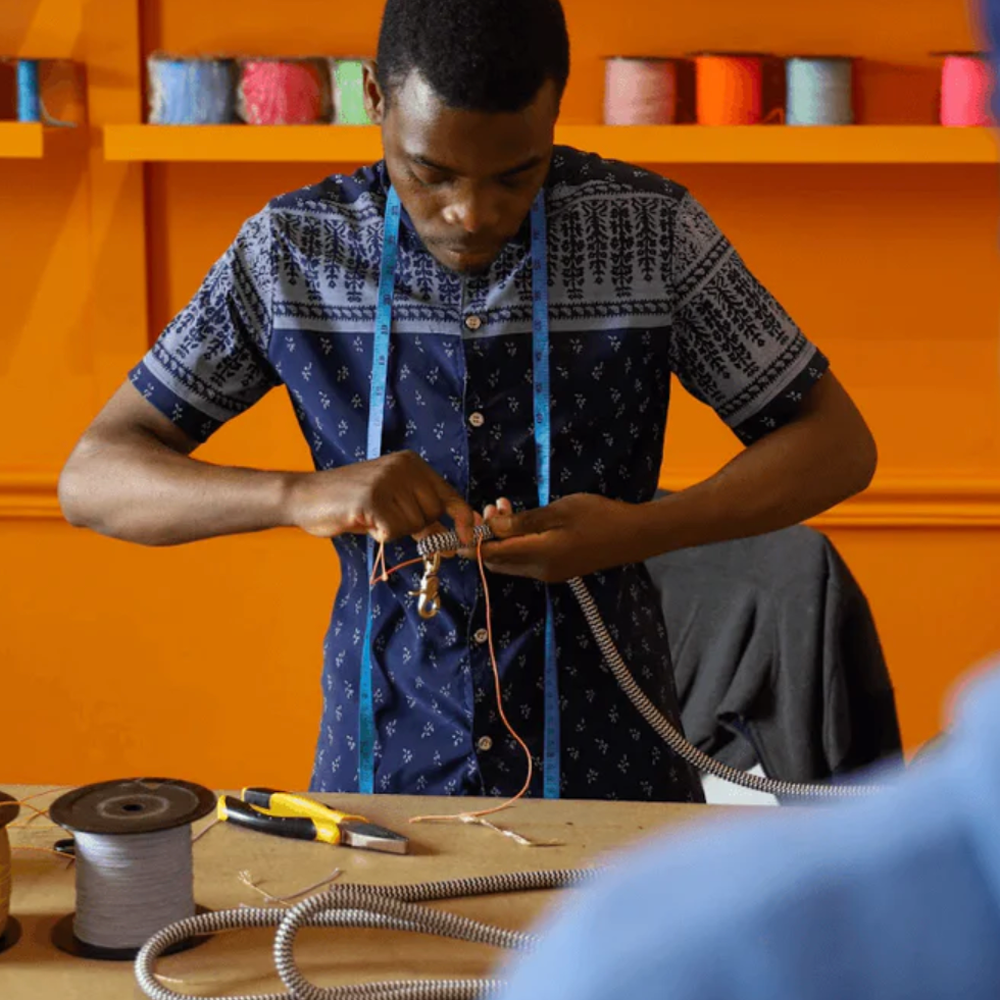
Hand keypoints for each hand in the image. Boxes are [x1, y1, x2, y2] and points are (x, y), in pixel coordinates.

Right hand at [284, 451, 474, 544]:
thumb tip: (451, 538)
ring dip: (393, 531)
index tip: (468, 537)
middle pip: (431, 513)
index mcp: (411, 463)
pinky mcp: (373, 498)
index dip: (462, 517)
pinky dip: (380, 535)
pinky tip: (363, 521)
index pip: (448, 494)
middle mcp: (403, 466)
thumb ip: (420, 515)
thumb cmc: (348, 502)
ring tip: (370, 516)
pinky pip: (394, 531)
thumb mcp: (391, 504)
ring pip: (413, 525)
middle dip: (414, 526)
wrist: (305, 496)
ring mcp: (388, 479)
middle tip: (386, 520)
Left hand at [476, 494, 643, 581]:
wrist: (633, 535)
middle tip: (491, 508)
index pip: (492, 555)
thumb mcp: (558, 511)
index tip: (459, 528)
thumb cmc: (597, 517)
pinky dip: (517, 544)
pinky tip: (522, 523)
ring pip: (512, 561)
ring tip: (505, 509)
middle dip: (486, 538)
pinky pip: (526, 560)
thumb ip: (523, 520)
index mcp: (538, 556)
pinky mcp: (558, 569)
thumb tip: (492, 526)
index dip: (472, 544)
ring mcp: (549, 573)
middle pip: (498, 561)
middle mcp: (539, 571)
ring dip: (502, 539)